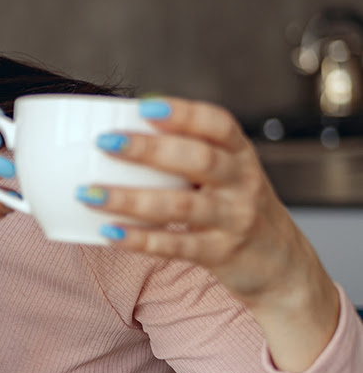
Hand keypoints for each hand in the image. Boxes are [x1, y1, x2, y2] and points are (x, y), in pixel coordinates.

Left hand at [81, 96, 339, 370]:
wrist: (283, 266)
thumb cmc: (238, 211)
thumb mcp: (229, 177)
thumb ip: (191, 156)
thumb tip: (122, 133)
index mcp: (241, 155)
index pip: (218, 124)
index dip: (183, 112)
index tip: (144, 105)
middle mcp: (242, 182)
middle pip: (197, 159)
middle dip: (148, 148)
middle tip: (104, 141)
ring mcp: (234, 219)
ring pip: (180, 205)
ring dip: (130, 198)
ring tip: (88, 193)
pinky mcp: (221, 253)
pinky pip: (176, 245)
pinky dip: (140, 239)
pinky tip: (109, 232)